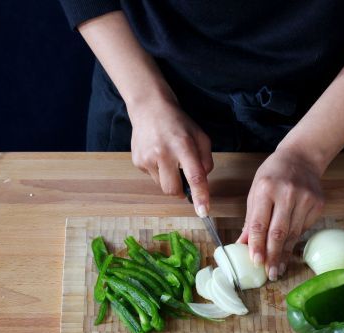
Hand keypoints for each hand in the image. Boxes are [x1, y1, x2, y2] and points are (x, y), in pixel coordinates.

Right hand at [130, 98, 213, 216]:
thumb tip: (202, 182)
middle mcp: (163, 153)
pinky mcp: (137, 162)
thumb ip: (206, 161)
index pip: (194, 176)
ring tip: (169, 159)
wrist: (149, 108)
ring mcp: (147, 158)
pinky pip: (152, 178)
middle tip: (184, 178)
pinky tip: (158, 155)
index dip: (200, 196)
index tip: (203, 211)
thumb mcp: (201, 137)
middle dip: (181, 191)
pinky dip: (159, 172)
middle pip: (173, 189)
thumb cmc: (179, 123)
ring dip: (170, 179)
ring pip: (162, 186)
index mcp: (183, 146)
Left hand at [237, 146, 323, 279]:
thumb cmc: (273, 174)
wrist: (301, 158)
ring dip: (284, 254)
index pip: (260, 222)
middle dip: (272, 255)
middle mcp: (287, 193)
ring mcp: (305, 198)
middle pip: (278, 232)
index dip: (257, 244)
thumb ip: (250, 219)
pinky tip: (288, 250)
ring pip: (293, 233)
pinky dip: (294, 241)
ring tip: (277, 268)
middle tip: (269, 273)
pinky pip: (303, 228)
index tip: (256, 261)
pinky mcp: (318, 204)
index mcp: (266, 188)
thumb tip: (242, 245)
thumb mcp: (255, 191)